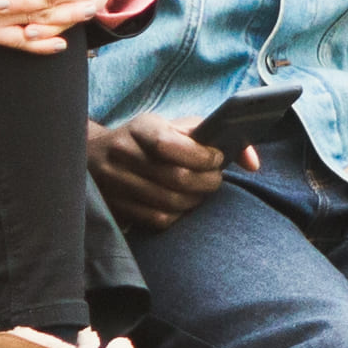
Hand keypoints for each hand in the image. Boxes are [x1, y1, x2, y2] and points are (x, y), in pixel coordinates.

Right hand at [88, 116, 233, 231]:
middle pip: (176, 179)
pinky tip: (183, 204)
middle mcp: (123, 155)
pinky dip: (179, 215)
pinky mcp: (116, 208)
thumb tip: (254, 162)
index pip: (170, 145)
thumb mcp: (170, 126)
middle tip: (215, 179)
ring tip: (201, 190)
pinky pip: (158, 220)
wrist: (94, 155)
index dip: (202, 156)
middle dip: (206, 181)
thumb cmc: (145, 139)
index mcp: (140, 129)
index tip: (217, 158)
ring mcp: (116, 184)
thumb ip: (213, 136)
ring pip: (170, 203)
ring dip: (195, 200)